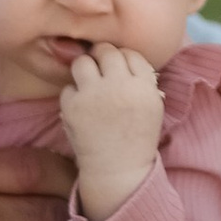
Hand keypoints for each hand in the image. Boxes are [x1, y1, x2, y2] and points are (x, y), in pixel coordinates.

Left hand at [60, 44, 164, 220]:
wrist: (117, 169)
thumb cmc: (137, 136)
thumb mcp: (152, 106)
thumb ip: (142, 79)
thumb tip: (123, 56)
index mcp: (143, 87)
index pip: (131, 54)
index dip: (124, 59)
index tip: (120, 69)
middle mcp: (120, 86)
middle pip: (107, 52)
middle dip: (102, 57)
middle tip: (100, 68)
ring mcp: (94, 95)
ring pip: (82, 62)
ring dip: (85, 69)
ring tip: (88, 81)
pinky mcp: (73, 107)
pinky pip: (68, 87)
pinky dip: (73, 95)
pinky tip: (81, 107)